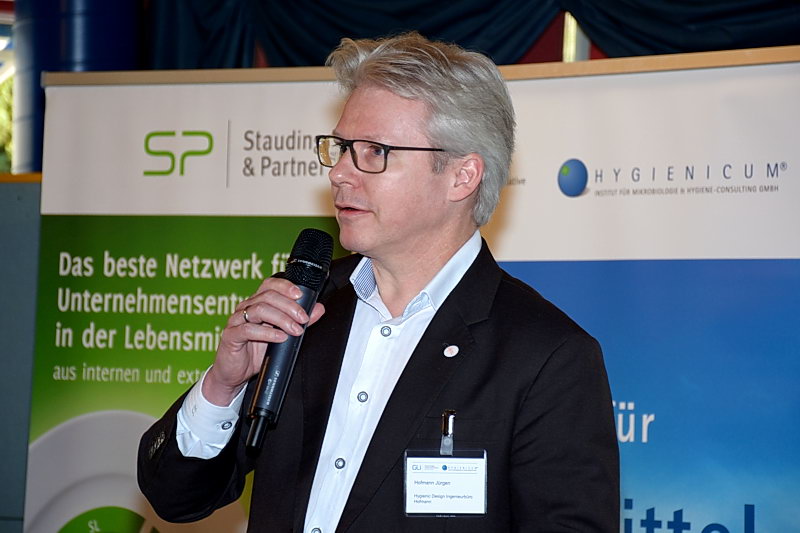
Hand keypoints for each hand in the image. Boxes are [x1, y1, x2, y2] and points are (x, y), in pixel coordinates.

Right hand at [202, 277, 324, 405]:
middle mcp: (245, 308)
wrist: (235, 374)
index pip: (269, 285)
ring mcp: (236, 321)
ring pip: (259, 309)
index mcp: (257, 303)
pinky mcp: (230, 336)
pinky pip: (248, 330)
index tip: (301, 295)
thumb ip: (298, 321)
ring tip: (295, 330)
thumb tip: (318, 309)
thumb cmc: (256, 352)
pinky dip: (267, 333)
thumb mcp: (282, 336)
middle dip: (289, 306)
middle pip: (267, 296)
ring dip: (282, 319)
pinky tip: (280, 337)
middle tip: (303, 318)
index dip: (285, 286)